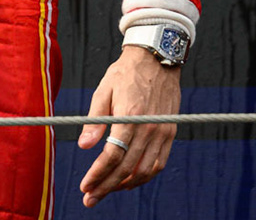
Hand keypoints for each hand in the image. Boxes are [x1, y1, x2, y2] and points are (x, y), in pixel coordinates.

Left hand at [78, 46, 181, 206]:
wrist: (157, 58)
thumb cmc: (125, 73)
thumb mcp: (104, 90)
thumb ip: (95, 120)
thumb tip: (85, 147)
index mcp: (130, 117)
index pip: (113, 155)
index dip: (98, 174)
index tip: (85, 186)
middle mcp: (149, 128)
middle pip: (127, 168)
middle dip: (107, 186)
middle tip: (90, 197)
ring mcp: (163, 132)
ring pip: (146, 170)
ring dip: (125, 185)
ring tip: (106, 190)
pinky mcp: (170, 133)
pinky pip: (159, 163)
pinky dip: (144, 176)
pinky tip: (129, 180)